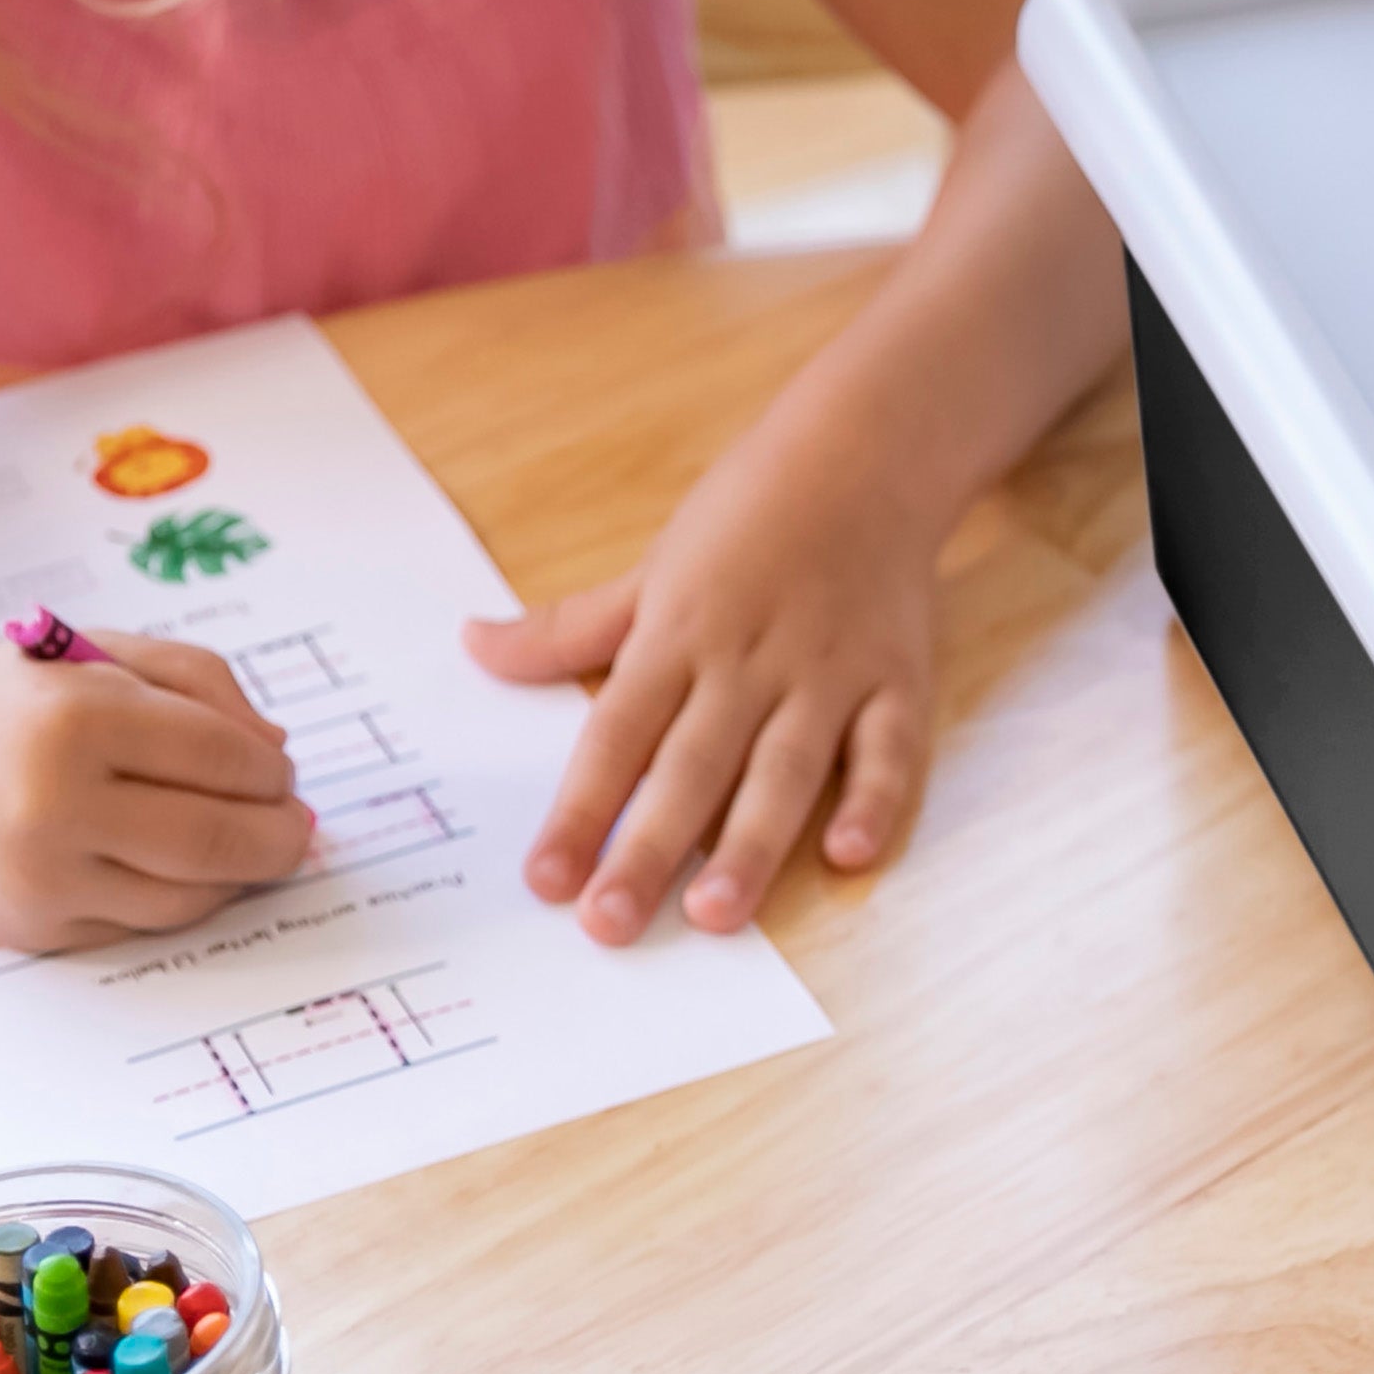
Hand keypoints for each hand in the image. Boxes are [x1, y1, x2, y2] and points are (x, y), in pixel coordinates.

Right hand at [0, 632, 311, 952]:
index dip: (272, 772)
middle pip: (222, 840)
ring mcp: (37, 878)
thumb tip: (278, 758)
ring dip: (237, 876)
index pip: (226, 759)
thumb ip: (200, 685)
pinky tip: (178, 867)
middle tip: (295, 824)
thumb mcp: (95, 652)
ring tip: (246, 845)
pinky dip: (175, 898)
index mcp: (74, 719)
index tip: (280, 772)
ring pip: (190, 897)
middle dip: (279, 835)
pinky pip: (138, 925)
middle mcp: (52, 805)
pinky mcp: (28, 930)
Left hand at [467, 430, 933, 943]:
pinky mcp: (898, 679)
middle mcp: (748, 660)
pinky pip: (888, 749)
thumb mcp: (653, 566)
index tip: (544, 880)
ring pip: (783, 769)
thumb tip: (474, 646)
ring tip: (715, 915)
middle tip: (610, 924)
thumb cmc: (751, 512)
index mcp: (678, 633)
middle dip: (648, 848)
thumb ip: (569, 627)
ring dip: (751, 844)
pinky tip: (849, 857)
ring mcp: (827, 672)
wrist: (867, 449)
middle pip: (690, 765)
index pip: (616, 734)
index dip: (579, 810)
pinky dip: (874, 800)